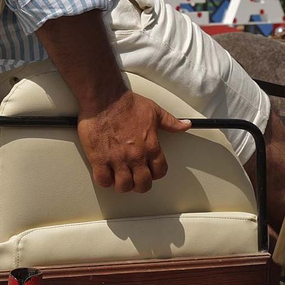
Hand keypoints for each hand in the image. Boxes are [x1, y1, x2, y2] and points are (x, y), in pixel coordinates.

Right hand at [75, 90, 190, 193]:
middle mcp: (136, 156)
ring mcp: (117, 159)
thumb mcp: (154, 111)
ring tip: (119, 178)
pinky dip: (104, 180)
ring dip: (122, 184)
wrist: (105, 98)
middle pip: (142, 184)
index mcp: (151, 146)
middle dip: (140, 184)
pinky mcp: (99, 158)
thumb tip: (184, 125)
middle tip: (134, 179)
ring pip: (123, 186)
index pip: (159, 172)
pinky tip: (105, 173)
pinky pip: (103, 180)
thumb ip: (171, 122)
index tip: (149, 171)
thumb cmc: (127, 103)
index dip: (155, 174)